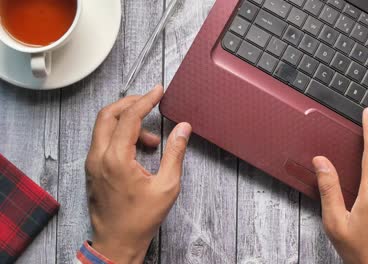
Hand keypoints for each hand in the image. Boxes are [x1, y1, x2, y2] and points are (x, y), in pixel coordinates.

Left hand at [85, 85, 191, 263]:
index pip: (130, 117)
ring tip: (152, 140)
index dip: (146, 100)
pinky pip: (103, 140)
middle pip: (108, 114)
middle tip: (149, 101)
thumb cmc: (140, 219)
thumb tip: (183, 129)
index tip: (157, 91)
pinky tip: (139, 150)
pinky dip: (120, 135)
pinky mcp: (92, 169)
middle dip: (130, 103)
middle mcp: (99, 156)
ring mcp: (92, 163)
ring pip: (103, 126)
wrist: (117, 242)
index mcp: (116, 158)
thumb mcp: (166, 186)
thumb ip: (175, 153)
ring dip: (127, 122)